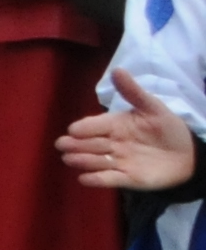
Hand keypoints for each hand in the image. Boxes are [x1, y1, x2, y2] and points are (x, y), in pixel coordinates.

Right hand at [63, 69, 201, 194]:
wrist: (188, 154)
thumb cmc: (167, 127)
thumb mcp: (152, 107)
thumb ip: (133, 92)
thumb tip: (117, 69)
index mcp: (115, 124)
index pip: (94, 125)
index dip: (83, 128)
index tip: (73, 130)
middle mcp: (112, 143)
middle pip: (90, 144)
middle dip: (75, 145)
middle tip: (62, 145)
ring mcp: (119, 161)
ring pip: (96, 161)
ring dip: (83, 161)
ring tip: (69, 160)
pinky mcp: (128, 179)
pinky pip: (109, 179)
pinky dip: (96, 180)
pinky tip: (84, 179)